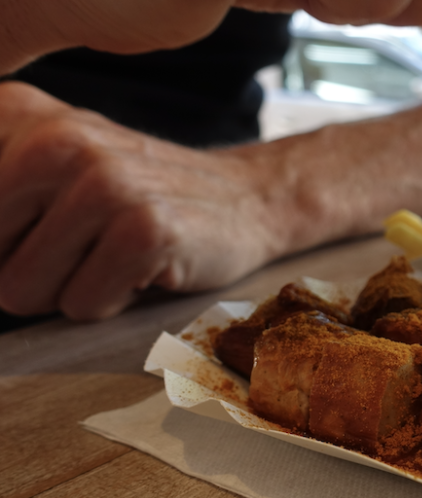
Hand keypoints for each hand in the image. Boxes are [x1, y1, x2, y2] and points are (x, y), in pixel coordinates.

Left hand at [0, 82, 287, 319]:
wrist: (243, 198)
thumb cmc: (136, 197)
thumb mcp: (49, 171)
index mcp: (18, 113)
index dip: (2, 244)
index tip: (47, 229)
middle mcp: (56, 137)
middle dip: (26, 271)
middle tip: (82, 243)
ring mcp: (104, 182)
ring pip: (21, 290)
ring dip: (69, 290)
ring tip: (111, 254)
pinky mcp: (145, 230)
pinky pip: (81, 306)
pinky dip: (111, 301)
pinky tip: (145, 266)